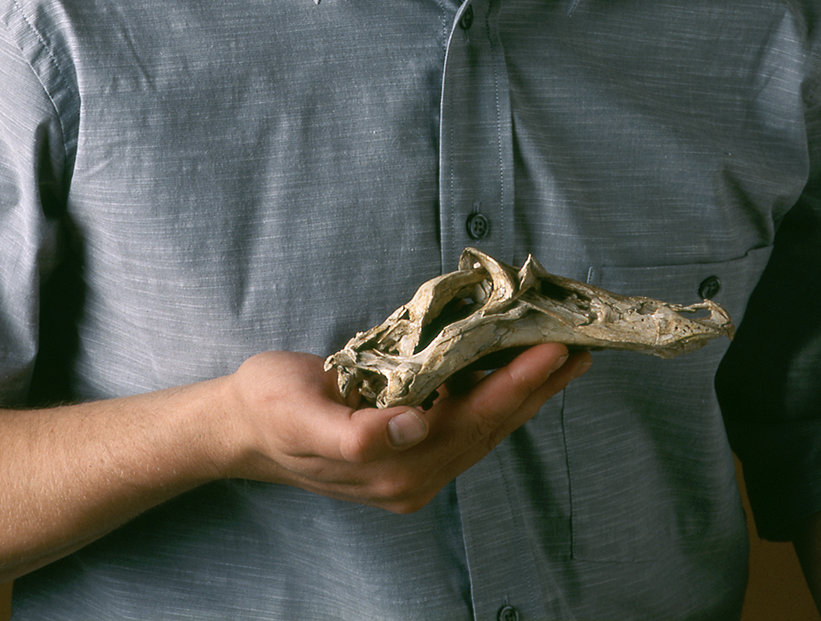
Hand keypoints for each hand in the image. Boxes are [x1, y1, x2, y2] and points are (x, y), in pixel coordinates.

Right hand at [223, 343, 589, 512]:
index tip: (552, 349)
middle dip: (537, 386)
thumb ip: (355, 434)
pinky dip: (497, 389)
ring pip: (486, 424)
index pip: (473, 422)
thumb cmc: (268, 409)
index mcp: (394, 470)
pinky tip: (514, 366)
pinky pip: (467, 417)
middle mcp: (413, 475)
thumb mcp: (299, 417)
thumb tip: (414, 425)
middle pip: (491, 425)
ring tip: (565, 356)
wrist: (240, 425)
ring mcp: (414, 464)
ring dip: (526, 389)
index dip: (516, 385)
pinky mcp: (410, 445)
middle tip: (580, 345)